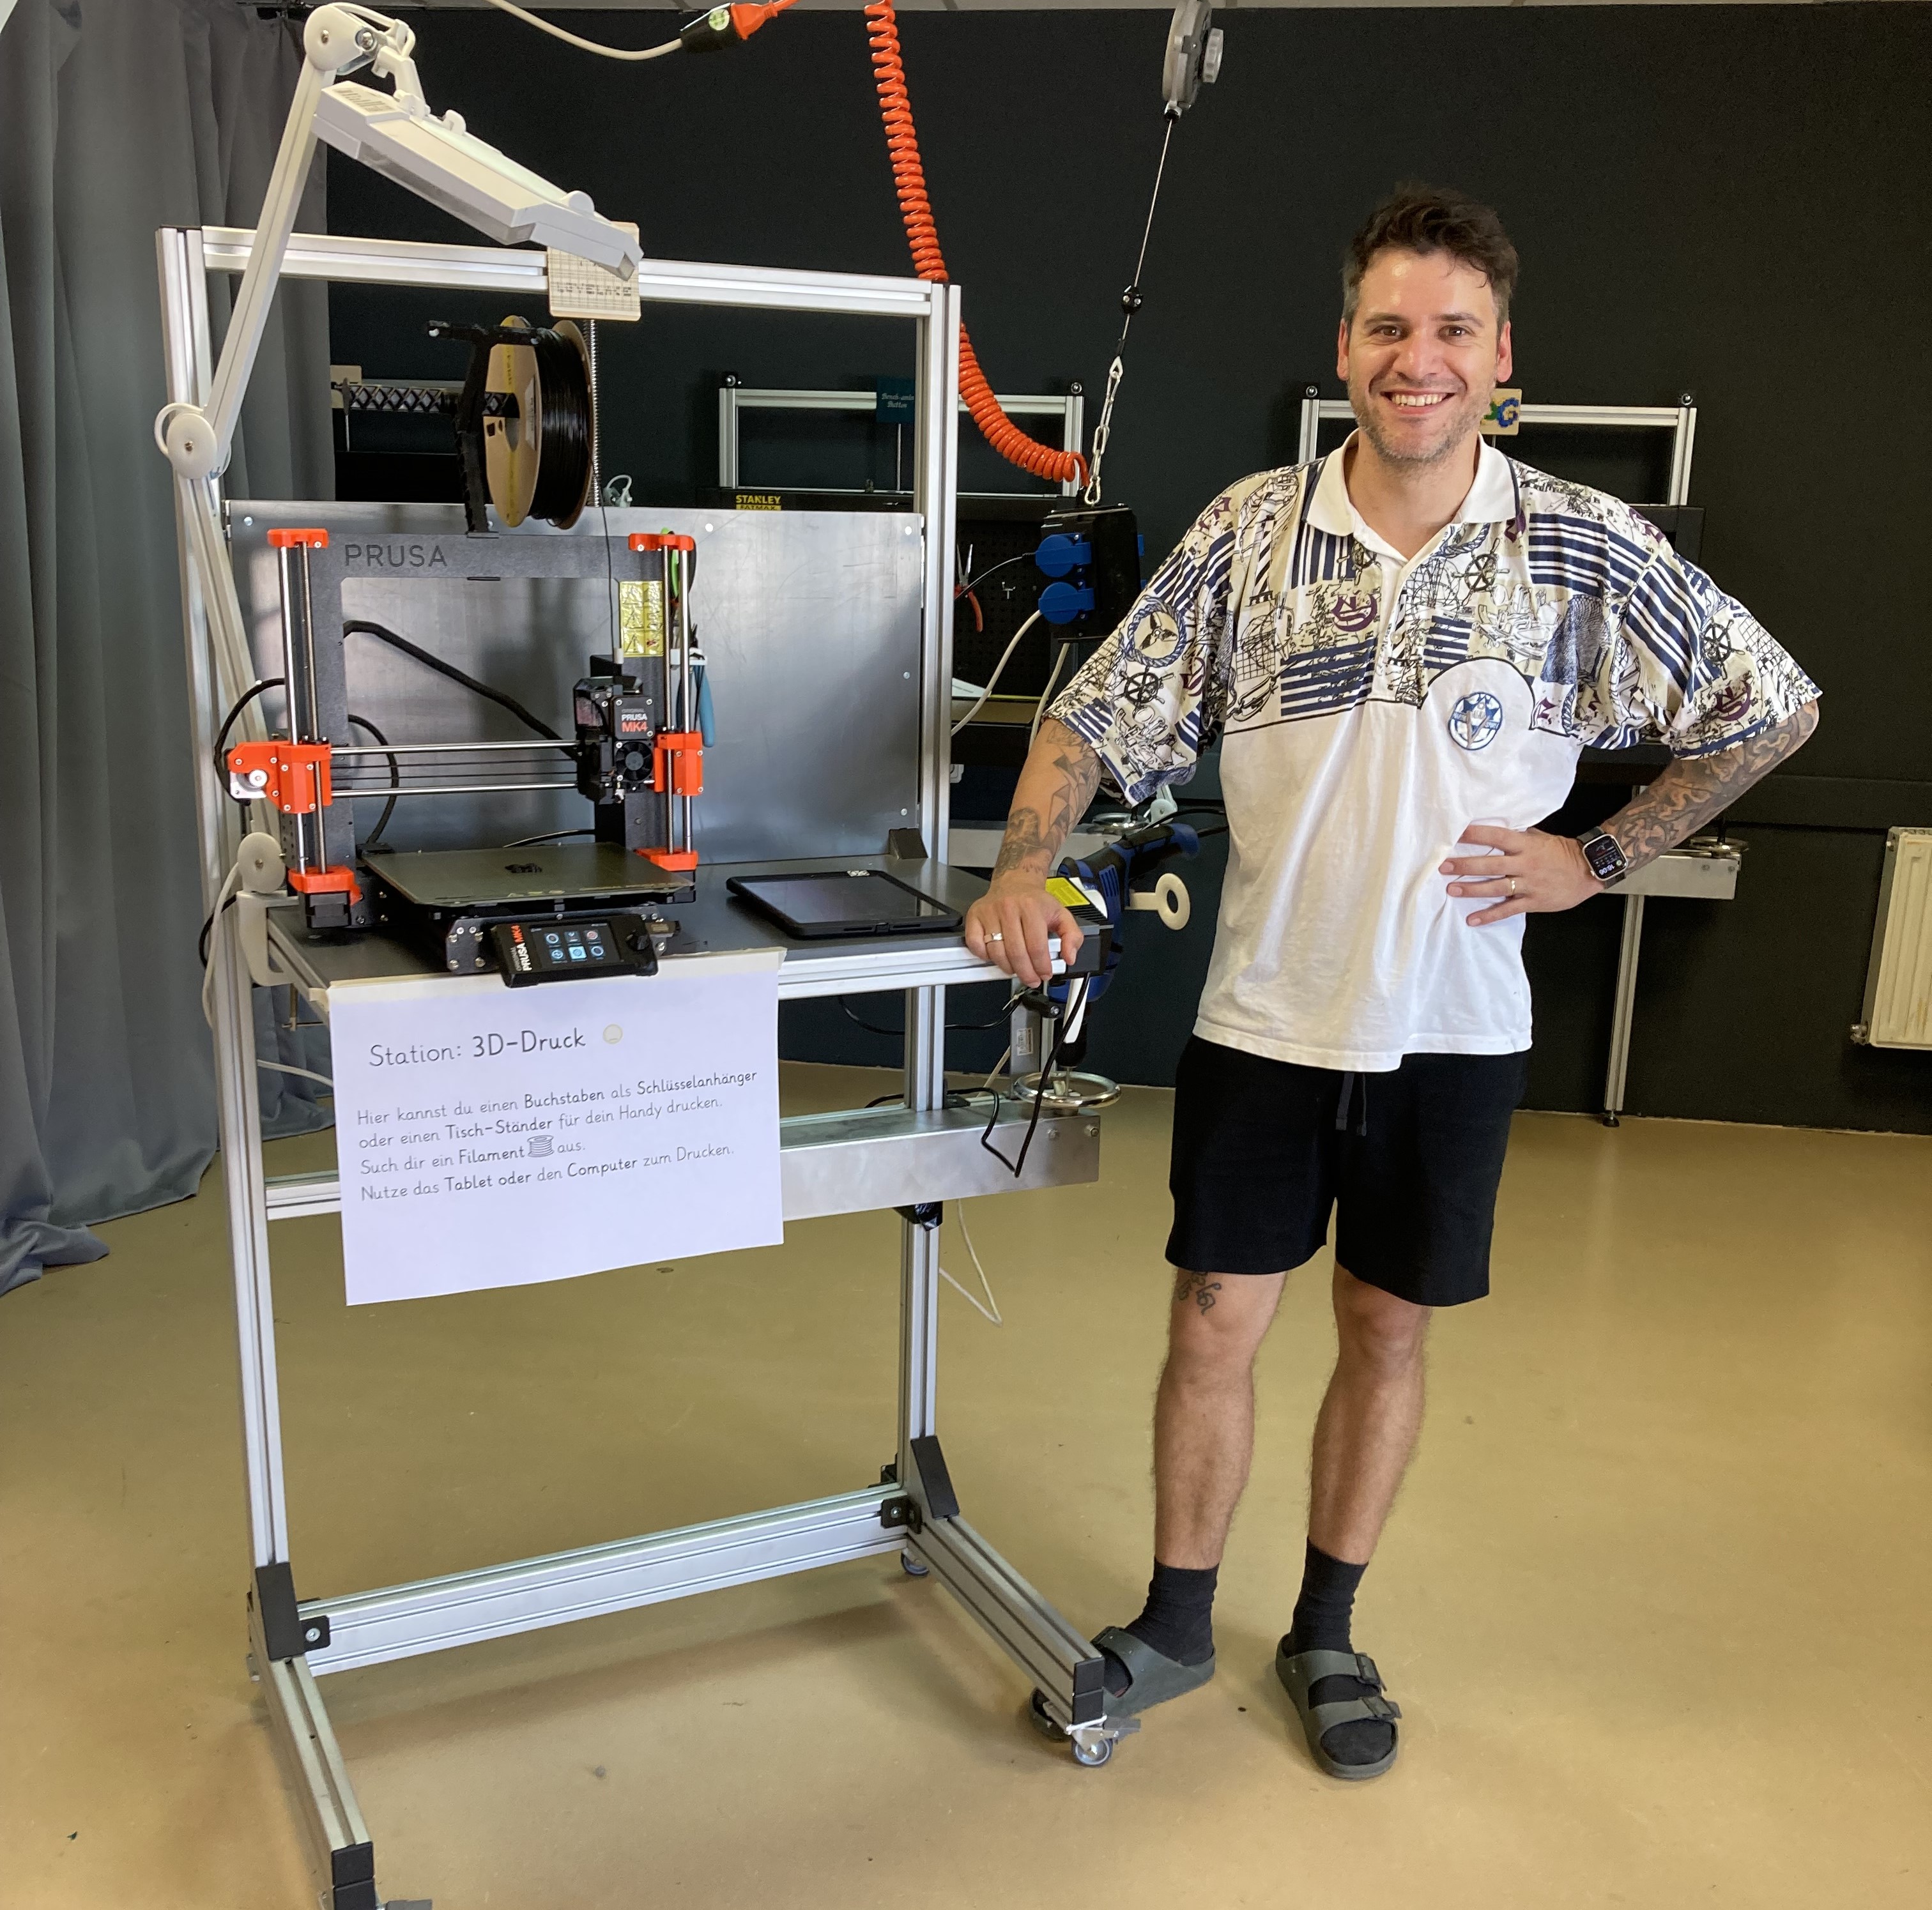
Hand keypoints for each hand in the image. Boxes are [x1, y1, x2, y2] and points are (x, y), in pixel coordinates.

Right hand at [963, 879, 1082, 988]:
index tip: (1044, 974)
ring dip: (1007, 968)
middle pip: (1016, 953)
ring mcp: (989, 913)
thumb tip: (1069, 956)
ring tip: (1017, 969)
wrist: (1014, 883)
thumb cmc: (1035, 901)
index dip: (1041, 966)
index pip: (1036, 947)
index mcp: (1031, 907)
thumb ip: (1072, 936)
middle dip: (1026, 973)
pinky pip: (976, 945)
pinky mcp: (975, 917)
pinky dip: (985, 956)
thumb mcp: (1061, 914)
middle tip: (1031, 979)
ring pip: (996, 952)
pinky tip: (997, 956)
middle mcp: (1009, 908)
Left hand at [1441, 824, 1603, 926]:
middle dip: (1465, 866)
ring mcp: (1529, 884)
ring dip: (1472, 889)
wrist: (1588, 870)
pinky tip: (1472, 920)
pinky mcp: (1533, 901)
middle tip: (1443, 866)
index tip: (1455, 833)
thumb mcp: (1539, 838)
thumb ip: (1517, 838)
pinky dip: (1489, 915)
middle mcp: (1525, 864)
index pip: (1496, 837)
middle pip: (1491, 865)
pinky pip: (1508, 909)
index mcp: (1525, 845)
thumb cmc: (1560, 852)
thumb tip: (1491, 833)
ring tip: (1451, 889)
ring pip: (1496, 887)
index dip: (1476, 835)